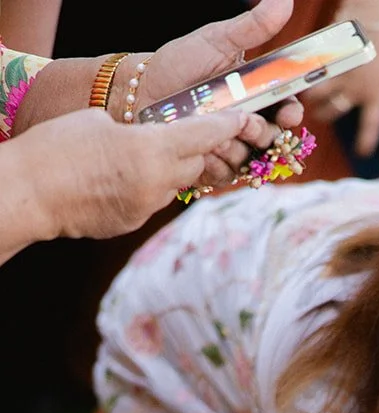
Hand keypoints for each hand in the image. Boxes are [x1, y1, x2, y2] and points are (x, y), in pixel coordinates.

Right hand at [29, 107, 248, 240]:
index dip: (225, 126)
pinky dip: (147, 188)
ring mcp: (146, 208)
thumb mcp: (99, 122)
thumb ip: (135, 130)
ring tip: (139, 157)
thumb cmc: (58, 148)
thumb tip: (151, 139)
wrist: (31, 193)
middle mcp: (156, 183)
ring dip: (167, 171)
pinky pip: (152, 201)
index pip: (202, 136)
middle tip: (189, 135)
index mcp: (150, 150)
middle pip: (194, 163)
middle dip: (194, 149)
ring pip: (173, 185)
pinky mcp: (133, 223)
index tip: (244, 120)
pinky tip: (121, 179)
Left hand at [139, 0, 304, 187]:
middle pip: (273, 140)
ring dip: (236, 146)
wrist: (142, 90)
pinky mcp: (211, 167)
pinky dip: (216, 162)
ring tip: (212, 129)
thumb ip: (253, 26)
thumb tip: (285, 1)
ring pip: (250, 159)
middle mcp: (247, 124)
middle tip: (247, 122)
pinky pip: (226, 174)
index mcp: (257, 96)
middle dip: (263, 133)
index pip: (286, 110)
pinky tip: (200, 147)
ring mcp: (231, 147)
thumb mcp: (217, 40)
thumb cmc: (180, 62)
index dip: (291, 115)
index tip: (289, 114)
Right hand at [303, 23, 378, 156]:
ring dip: (311, 98)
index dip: (366, 143)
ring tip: (309, 98)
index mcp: (376, 95)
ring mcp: (339, 73)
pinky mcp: (326, 56)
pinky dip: (307, 77)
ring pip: (317, 95)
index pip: (371, 127)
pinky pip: (311, 72)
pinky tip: (305, 76)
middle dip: (325, 116)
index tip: (361, 153)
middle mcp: (355, 88)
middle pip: (334, 112)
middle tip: (321, 115)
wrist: (375, 12)